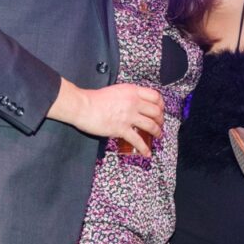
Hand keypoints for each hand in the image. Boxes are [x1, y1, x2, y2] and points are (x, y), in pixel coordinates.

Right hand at [49, 80, 164, 155]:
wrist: (83, 106)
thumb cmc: (96, 99)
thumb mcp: (117, 90)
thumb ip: (128, 96)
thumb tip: (135, 102)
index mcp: (132, 91)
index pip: (155, 96)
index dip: (161, 104)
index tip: (160, 110)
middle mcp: (134, 102)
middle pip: (156, 111)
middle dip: (161, 119)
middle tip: (159, 124)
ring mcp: (128, 116)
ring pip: (151, 125)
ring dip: (157, 132)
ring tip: (158, 136)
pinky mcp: (121, 129)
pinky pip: (137, 140)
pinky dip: (144, 148)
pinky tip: (147, 153)